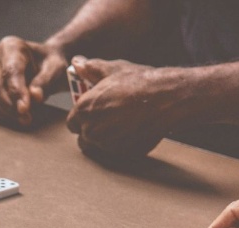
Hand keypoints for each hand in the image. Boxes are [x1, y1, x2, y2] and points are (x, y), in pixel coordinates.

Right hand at [0, 36, 67, 125]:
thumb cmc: (51, 64)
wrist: (45, 65)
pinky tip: (16, 116)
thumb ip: (45, 81)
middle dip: (9, 106)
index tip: (25, 109)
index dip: (16, 92)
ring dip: (5, 112)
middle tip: (26, 119)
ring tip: (25, 118)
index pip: (10, 71)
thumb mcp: (55, 69)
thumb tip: (35, 97)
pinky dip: (0, 113)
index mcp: (11, 46)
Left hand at [67, 57, 202, 158]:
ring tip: (120, 125)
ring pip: (99, 147)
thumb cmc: (138, 82)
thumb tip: (77, 63)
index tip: (91, 113)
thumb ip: (90, 69)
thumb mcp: (112, 69)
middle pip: (84, 138)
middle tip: (107, 120)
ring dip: (105, 139)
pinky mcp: (124, 153)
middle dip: (92, 130)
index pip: (72, 123)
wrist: (166, 98)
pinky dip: (122, 144)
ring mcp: (108, 144)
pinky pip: (117, 152)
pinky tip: (132, 131)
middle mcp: (92, 130)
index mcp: (83, 110)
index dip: (81, 118)